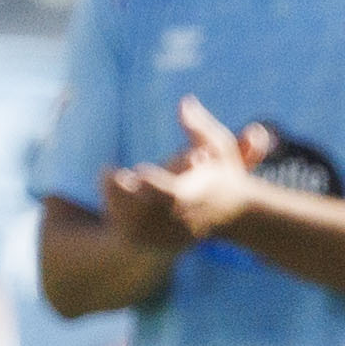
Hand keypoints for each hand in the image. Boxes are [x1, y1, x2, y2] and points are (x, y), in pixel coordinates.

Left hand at [101, 94, 272, 245]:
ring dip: (114, 202)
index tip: (136, 169)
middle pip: (139, 211)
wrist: (234, 216)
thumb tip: (184, 101)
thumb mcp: (219, 147)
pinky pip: (128, 233)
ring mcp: (167, 236)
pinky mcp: (160, 244)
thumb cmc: (224, 176)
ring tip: (110, 180)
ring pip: (129, 224)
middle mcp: (177, 221)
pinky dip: (117, 216)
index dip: (149, 184)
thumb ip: (200, 127)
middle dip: (119, 193)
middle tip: (109, 173)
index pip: (166, 195)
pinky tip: (114, 196)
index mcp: (190, 197)